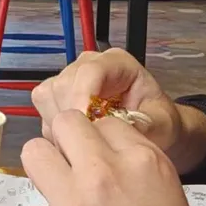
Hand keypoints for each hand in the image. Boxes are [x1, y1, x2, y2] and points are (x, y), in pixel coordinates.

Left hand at [20, 112, 205, 205]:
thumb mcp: (168, 200)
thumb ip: (131, 176)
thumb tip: (96, 170)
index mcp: (143, 160)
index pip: (101, 123)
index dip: (98, 144)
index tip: (99, 165)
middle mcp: (104, 172)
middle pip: (64, 123)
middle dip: (65, 146)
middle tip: (71, 176)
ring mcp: (71, 204)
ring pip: (34, 154)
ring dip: (44, 176)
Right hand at [31, 48, 186, 151]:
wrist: (153, 130)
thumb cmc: (158, 122)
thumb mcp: (161, 124)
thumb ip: (143, 125)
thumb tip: (116, 129)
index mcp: (117, 63)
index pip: (90, 71)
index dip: (83, 95)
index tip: (86, 123)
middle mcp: (89, 66)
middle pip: (64, 83)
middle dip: (72, 114)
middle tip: (87, 141)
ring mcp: (71, 81)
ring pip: (48, 96)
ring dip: (60, 123)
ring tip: (84, 142)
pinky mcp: (59, 99)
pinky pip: (44, 112)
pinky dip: (54, 130)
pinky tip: (75, 142)